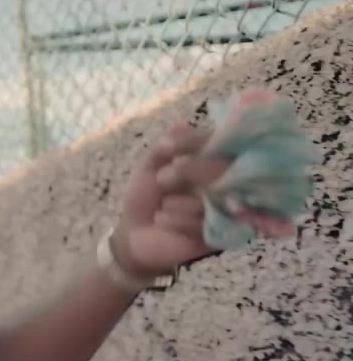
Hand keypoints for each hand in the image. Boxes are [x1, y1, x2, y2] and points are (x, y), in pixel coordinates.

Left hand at [114, 122, 229, 275]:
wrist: (134, 236)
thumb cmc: (144, 198)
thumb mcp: (147, 169)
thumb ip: (163, 148)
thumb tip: (181, 125)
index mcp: (209, 164)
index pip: (217, 143)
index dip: (194, 143)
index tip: (168, 149)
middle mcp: (224, 184)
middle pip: (223, 168)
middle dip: (189, 172)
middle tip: (162, 179)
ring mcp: (227, 209)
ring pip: (214, 197)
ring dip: (179, 202)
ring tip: (162, 207)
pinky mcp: (223, 235)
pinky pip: (206, 222)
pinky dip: (179, 221)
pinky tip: (162, 221)